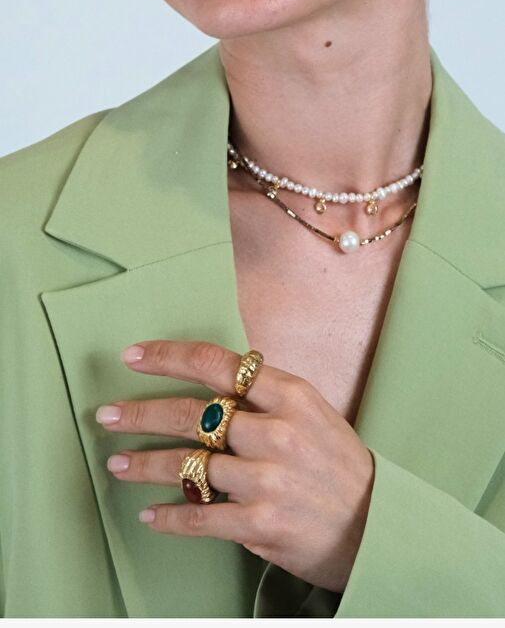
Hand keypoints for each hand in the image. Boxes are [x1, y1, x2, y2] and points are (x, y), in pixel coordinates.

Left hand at [96, 339, 374, 592]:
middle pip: (192, 414)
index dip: (168, 356)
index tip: (132, 357)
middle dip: (140, 413)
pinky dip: (169, 517)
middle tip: (106, 416)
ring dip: (144, 465)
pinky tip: (150, 514)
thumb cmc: (338, 464)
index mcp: (292, 396)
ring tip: (117, 464)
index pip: (217, 363)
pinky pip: (199, 516)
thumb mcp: (314, 412)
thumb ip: (268, 394)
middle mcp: (278, 432)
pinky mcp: (261, 523)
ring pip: (188, 465)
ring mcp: (268, 479)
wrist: (376, 526)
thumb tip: (212, 377)